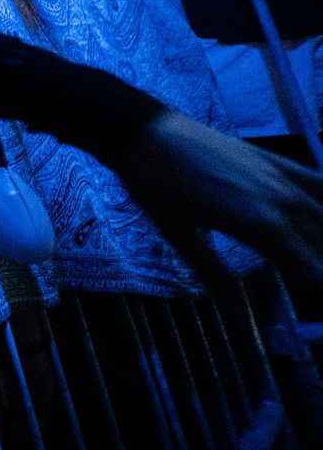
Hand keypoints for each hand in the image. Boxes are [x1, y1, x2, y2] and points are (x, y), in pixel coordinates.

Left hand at [111, 109, 322, 286]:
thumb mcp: (180, 236)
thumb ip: (215, 276)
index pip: (308, 267)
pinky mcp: (271, 158)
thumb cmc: (156, 186)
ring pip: (322, 213)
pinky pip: (316, 180)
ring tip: (314, 257)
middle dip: (318, 267)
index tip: (307, 297)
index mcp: (260, 224)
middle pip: (319, 243)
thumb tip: (237, 318)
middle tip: (306, 281)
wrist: (144, 131)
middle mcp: (280, 200)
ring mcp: (279, 175)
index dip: (313, 285)